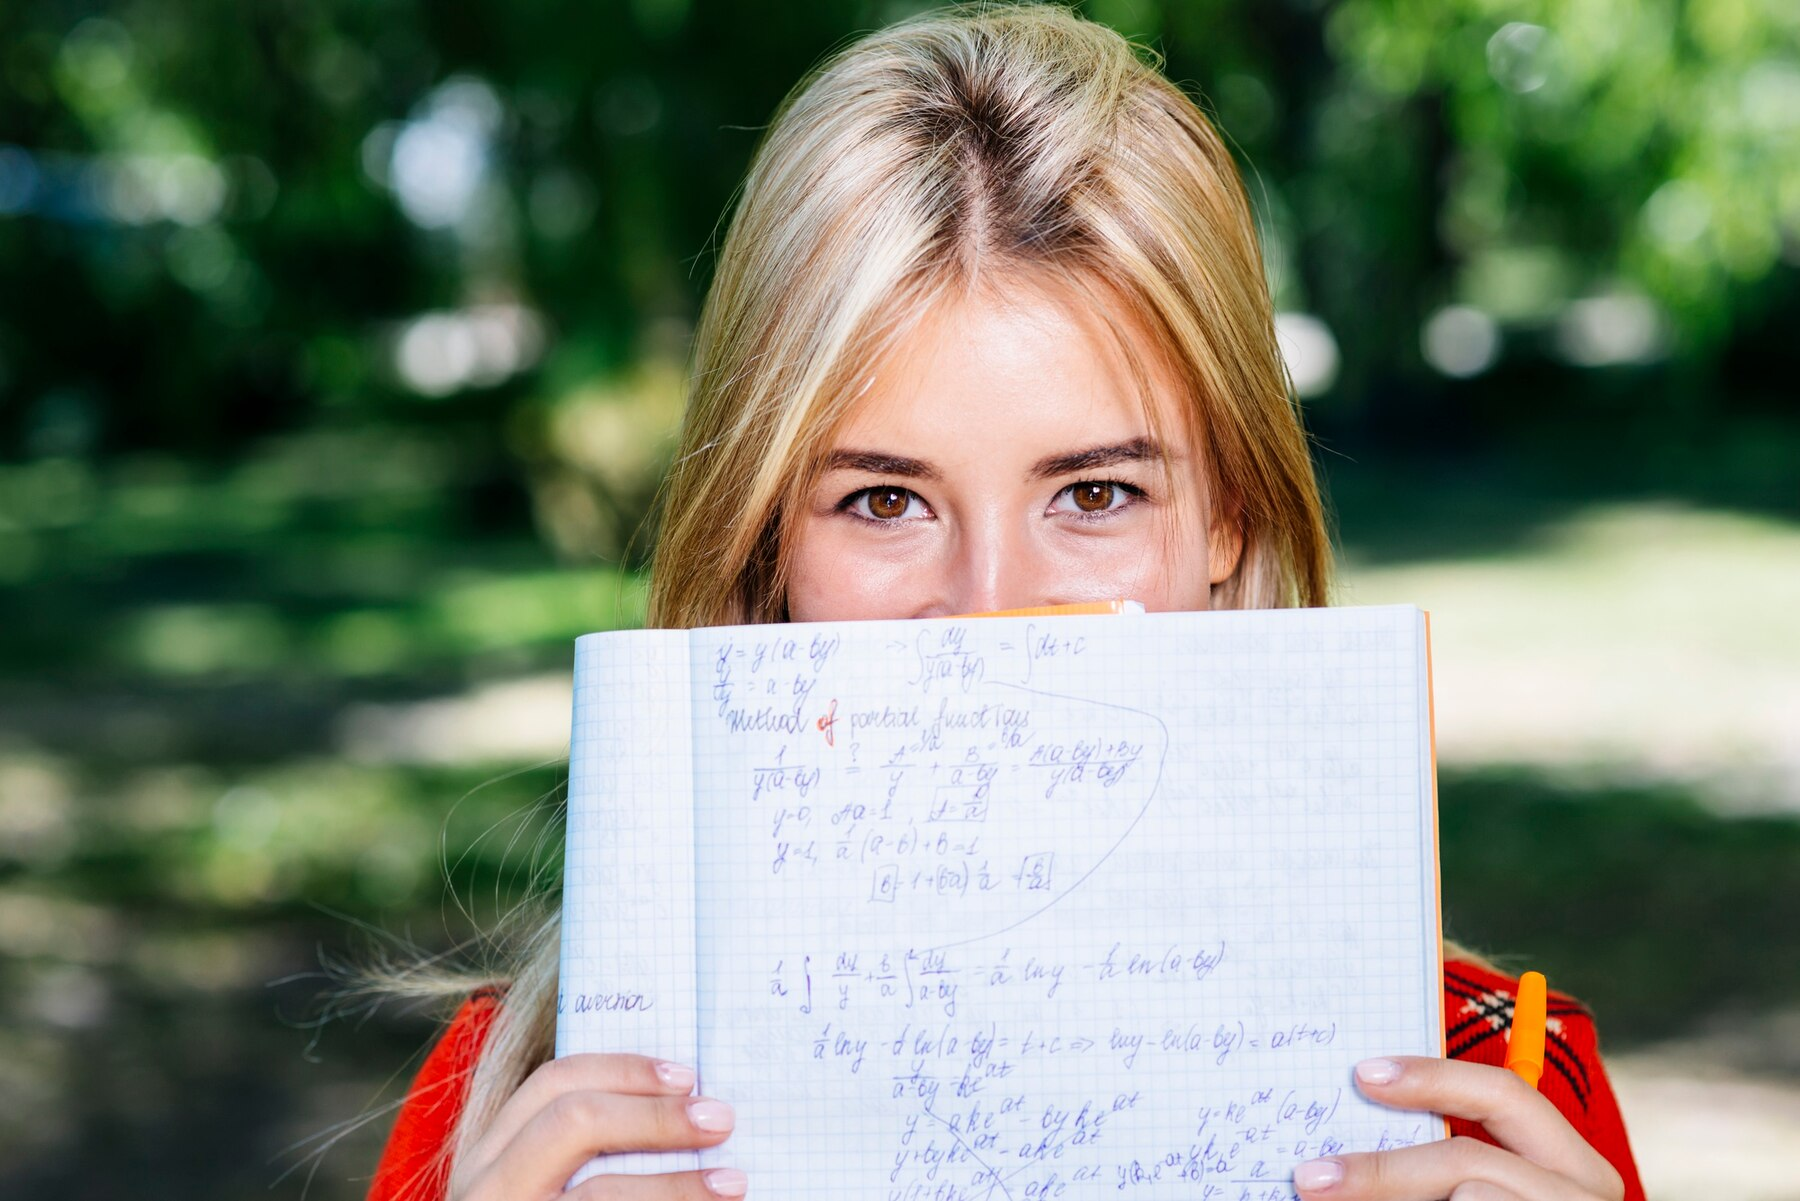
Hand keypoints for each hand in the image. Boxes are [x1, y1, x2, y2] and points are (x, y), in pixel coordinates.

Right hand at [447, 1053, 745, 1199]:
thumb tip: (688, 1108)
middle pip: (573, 1121)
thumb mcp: (552, 1179)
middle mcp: (489, 1188)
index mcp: (493, 1154)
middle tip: (720, 1120)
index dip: (624, 1070)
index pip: (553, 1082)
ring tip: (732, 1182)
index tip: (687, 1076)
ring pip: (600, 1191)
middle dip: (656, 1116)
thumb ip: (598, 1148)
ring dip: (676, 1184)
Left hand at [1292, 1056, 1623, 1200]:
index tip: (1366, 1076)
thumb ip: (1440, 1166)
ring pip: (1467, 1197)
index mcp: (1568, 1163)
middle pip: (1468, 1161)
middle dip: (1382, 1170)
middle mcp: (1583, 1195)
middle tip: (1313, 1180)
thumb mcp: (1479, 1185)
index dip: (1435, 1078)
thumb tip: (1352, 1152)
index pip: (1505, 1096)